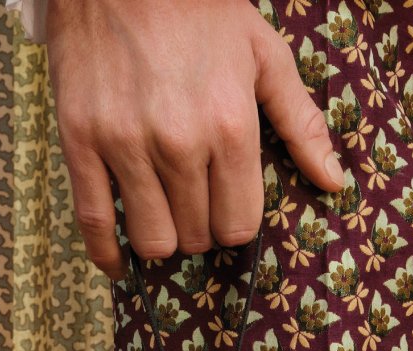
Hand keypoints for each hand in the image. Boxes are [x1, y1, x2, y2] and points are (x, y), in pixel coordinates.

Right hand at [45, 0, 343, 280]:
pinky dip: (106, 253)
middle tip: (195, 204)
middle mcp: (179, 144)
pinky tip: (119, 264)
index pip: (238, 225)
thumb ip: (301, 125)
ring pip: (152, 238)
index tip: (227, 209)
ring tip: (164, 215)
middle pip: (197, 235)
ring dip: (162, 237)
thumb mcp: (266, 58)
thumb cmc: (202, 10)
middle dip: (201, 229)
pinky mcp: (78, 139)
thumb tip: (334, 183)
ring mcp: (125, 143)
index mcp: (230, 129)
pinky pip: (92, 221)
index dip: (234, 225)